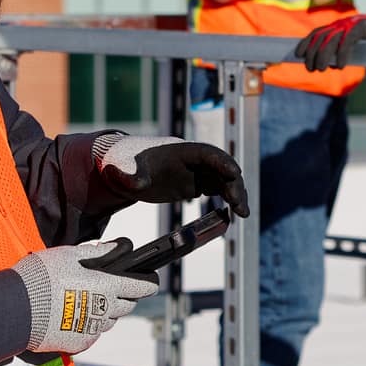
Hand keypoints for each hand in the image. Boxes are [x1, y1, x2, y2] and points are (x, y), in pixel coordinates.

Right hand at [13, 239, 158, 354]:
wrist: (16, 308)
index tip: (151, 280)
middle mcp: (105, 310)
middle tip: (108, 286)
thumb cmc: (42, 276)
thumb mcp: (71, 254)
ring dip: (105, 311)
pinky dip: (87, 324)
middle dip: (124, 296)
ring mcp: (93, 329)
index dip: (149, 282)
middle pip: (127, 305)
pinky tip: (72, 315)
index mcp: (108, 286)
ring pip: (109, 321)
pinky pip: (92, 333)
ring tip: (84, 299)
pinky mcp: (80, 343)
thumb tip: (120, 246)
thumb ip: (99, 252)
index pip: (143, 287)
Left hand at [98, 135, 248, 217]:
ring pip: (223, 180)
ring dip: (235, 194)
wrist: (123, 167)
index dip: (222, 162)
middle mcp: (193, 160)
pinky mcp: (193, 184)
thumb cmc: (125, 162)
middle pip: (221, 168)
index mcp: (180, 150)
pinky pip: (216, 189)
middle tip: (240, 206)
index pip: (207, 153)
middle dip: (234, 185)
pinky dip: (227, 200)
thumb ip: (132, 175)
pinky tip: (233, 214)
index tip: (235, 173)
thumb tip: (137, 183)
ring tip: (242, 214)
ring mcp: (195, 172)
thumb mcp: (126, 169)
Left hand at [294, 3, 365, 71]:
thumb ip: (343, 52)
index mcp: (337, 26)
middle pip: (320, 38)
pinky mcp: (361, 27)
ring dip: (324, 56)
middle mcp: (341, 23)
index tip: (299, 54)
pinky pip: (347, 41)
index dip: (306, 43)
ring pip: (330, 40)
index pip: (316, 33)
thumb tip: (332, 65)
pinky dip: (342, 54)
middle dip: (313, 54)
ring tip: (322, 69)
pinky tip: (341, 66)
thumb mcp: (356, 45)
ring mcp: (350, 24)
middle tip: (312, 68)